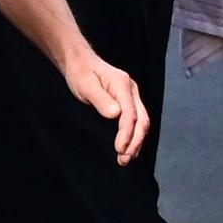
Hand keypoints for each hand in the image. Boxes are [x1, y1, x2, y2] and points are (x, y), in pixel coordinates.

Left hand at [60, 42, 151, 164]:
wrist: (80, 63)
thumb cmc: (81, 73)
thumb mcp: (85, 85)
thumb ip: (100, 100)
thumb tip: (116, 115)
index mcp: (122, 84)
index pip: (130, 113)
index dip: (127, 133)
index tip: (119, 149)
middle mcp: (131, 90)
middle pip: (142, 119)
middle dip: (135, 141)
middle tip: (124, 159)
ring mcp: (131, 96)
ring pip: (141, 122)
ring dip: (136, 142)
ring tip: (125, 159)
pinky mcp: (128, 103)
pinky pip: (135, 121)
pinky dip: (133, 136)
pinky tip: (126, 149)